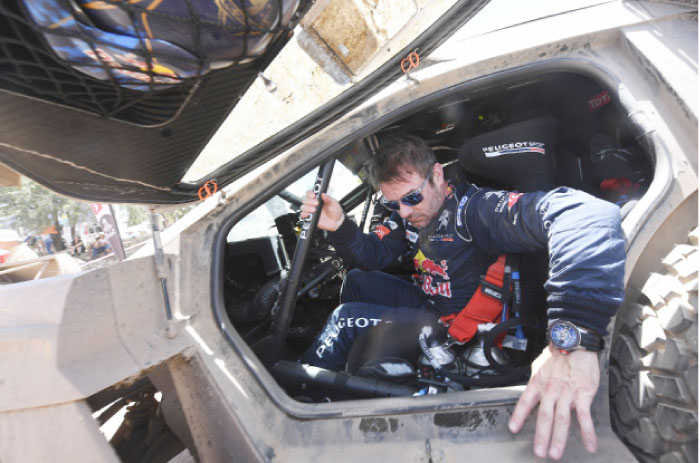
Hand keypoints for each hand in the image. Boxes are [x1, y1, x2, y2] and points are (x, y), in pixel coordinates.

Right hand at [300, 192, 344, 231]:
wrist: (336, 221)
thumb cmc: (334, 211)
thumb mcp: (334, 203)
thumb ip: (328, 198)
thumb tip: (323, 194)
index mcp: (318, 198)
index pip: (309, 193)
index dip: (309, 193)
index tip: (313, 195)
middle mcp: (313, 204)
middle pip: (304, 199)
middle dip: (309, 201)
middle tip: (316, 203)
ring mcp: (310, 211)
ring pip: (303, 207)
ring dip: (307, 208)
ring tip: (314, 210)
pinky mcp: (309, 218)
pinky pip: (303, 215)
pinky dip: (304, 214)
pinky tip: (309, 214)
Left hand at [508, 345, 599, 459]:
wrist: (575, 341)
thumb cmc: (558, 353)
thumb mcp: (540, 365)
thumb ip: (537, 380)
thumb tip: (532, 391)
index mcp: (538, 383)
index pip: (525, 401)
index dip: (519, 416)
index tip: (513, 429)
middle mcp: (550, 390)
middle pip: (544, 416)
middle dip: (541, 436)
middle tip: (539, 453)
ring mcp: (567, 393)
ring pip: (562, 419)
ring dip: (559, 438)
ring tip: (555, 454)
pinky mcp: (583, 394)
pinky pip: (585, 416)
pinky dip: (587, 432)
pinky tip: (590, 445)